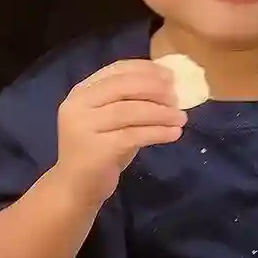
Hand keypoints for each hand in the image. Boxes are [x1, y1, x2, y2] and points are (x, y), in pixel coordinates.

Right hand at [56, 60, 186, 200]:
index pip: (117, 70)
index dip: (146, 70)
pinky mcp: (97, 150)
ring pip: (130, 111)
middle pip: (124, 87)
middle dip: (155, 89)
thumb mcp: (110, 120)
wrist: (76, 188)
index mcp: (82, 92)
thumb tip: (167, 85)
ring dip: (161, 113)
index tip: (170, 76)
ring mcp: (84, 127)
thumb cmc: (99, 151)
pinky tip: (174, 134)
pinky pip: (134, 135)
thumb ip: (129, 100)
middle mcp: (78, 105)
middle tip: (177, 98)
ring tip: (181, 118)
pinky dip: (158, 132)